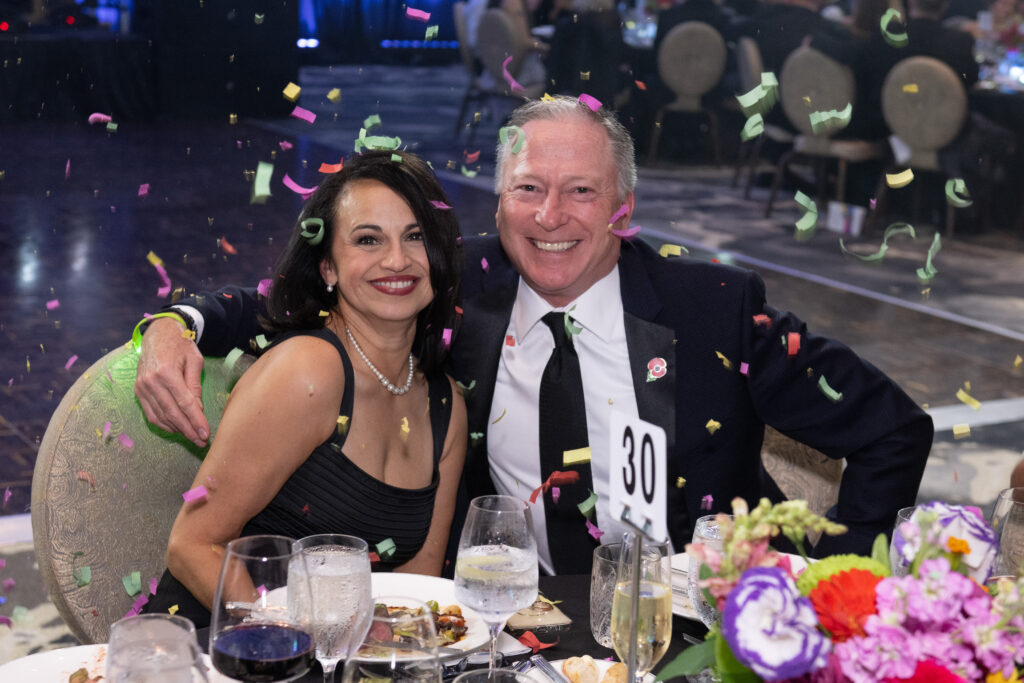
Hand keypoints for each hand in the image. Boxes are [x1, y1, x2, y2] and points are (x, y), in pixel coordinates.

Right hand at [134, 317, 209, 445]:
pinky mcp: (138, 391)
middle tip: (201, 441)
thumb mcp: (194, 361)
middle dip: (188, 430)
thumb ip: (195, 386)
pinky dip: (163, 424)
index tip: (206, 434)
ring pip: (160, 416)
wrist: (157, 334)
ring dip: (177, 429)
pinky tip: (176, 429)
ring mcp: (142, 387)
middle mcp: (151, 382)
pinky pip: (150, 413)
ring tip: (192, 436)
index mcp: (167, 372)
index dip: (196, 421)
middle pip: (172, 413)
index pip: (184, 403)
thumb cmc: (180, 345)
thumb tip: (198, 410)